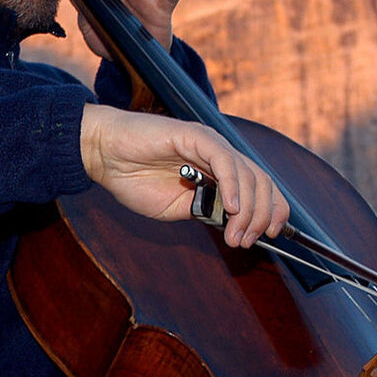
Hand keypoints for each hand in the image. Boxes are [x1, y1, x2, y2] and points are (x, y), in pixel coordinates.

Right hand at [80, 104, 289, 247]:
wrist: (104, 156)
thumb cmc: (134, 179)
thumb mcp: (176, 209)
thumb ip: (204, 213)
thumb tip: (233, 225)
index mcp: (219, 171)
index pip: (260, 187)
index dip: (272, 210)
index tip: (271, 235)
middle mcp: (220, 155)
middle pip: (261, 181)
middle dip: (260, 216)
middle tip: (245, 240)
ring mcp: (210, 143)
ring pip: (247, 173)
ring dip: (247, 210)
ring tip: (235, 233)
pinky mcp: (196, 136)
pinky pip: (224, 160)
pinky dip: (232, 185)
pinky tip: (231, 207)